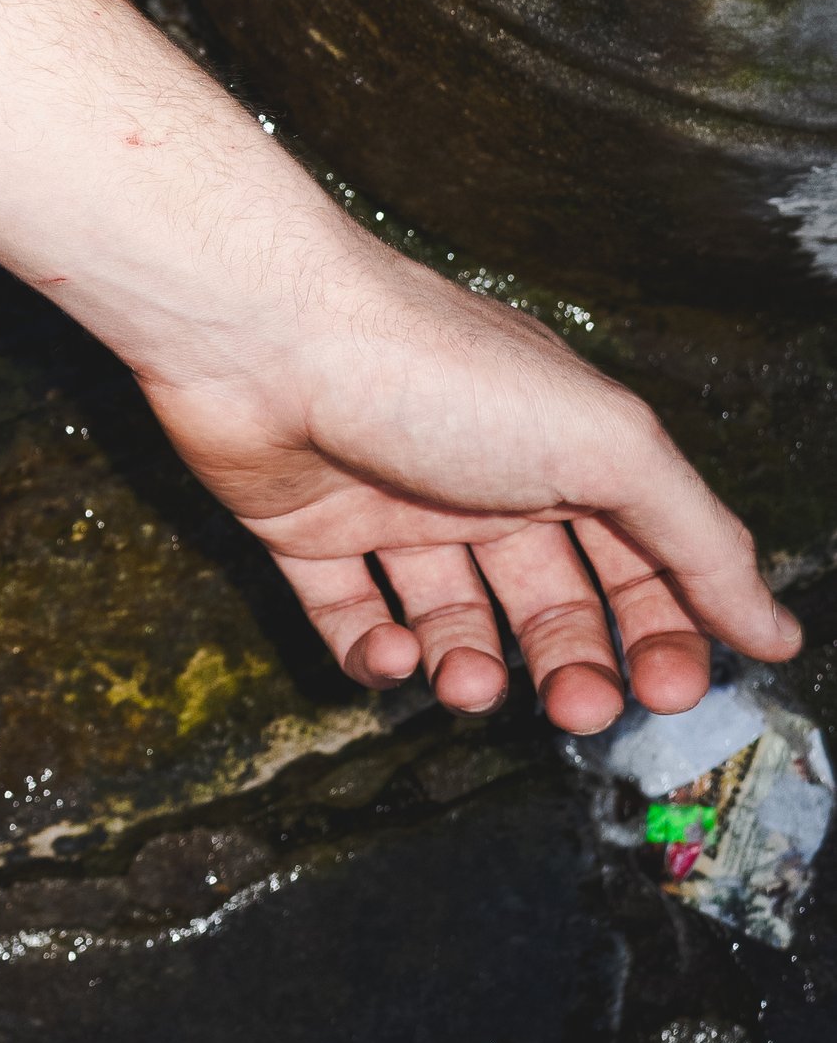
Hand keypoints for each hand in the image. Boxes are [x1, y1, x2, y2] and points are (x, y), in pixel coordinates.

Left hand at [141, 244, 802, 732]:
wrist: (266, 335)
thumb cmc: (440, 373)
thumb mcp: (608, 447)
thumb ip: (697, 538)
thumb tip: (777, 629)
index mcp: (563, 451)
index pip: (640, 558)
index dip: (666, 627)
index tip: (675, 686)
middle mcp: (483, 479)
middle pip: (550, 603)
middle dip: (575, 664)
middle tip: (582, 706)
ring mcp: (393, 508)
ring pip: (453, 622)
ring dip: (473, 671)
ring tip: (472, 682)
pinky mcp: (308, 534)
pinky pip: (352, 621)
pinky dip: (375, 658)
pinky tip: (391, 654)